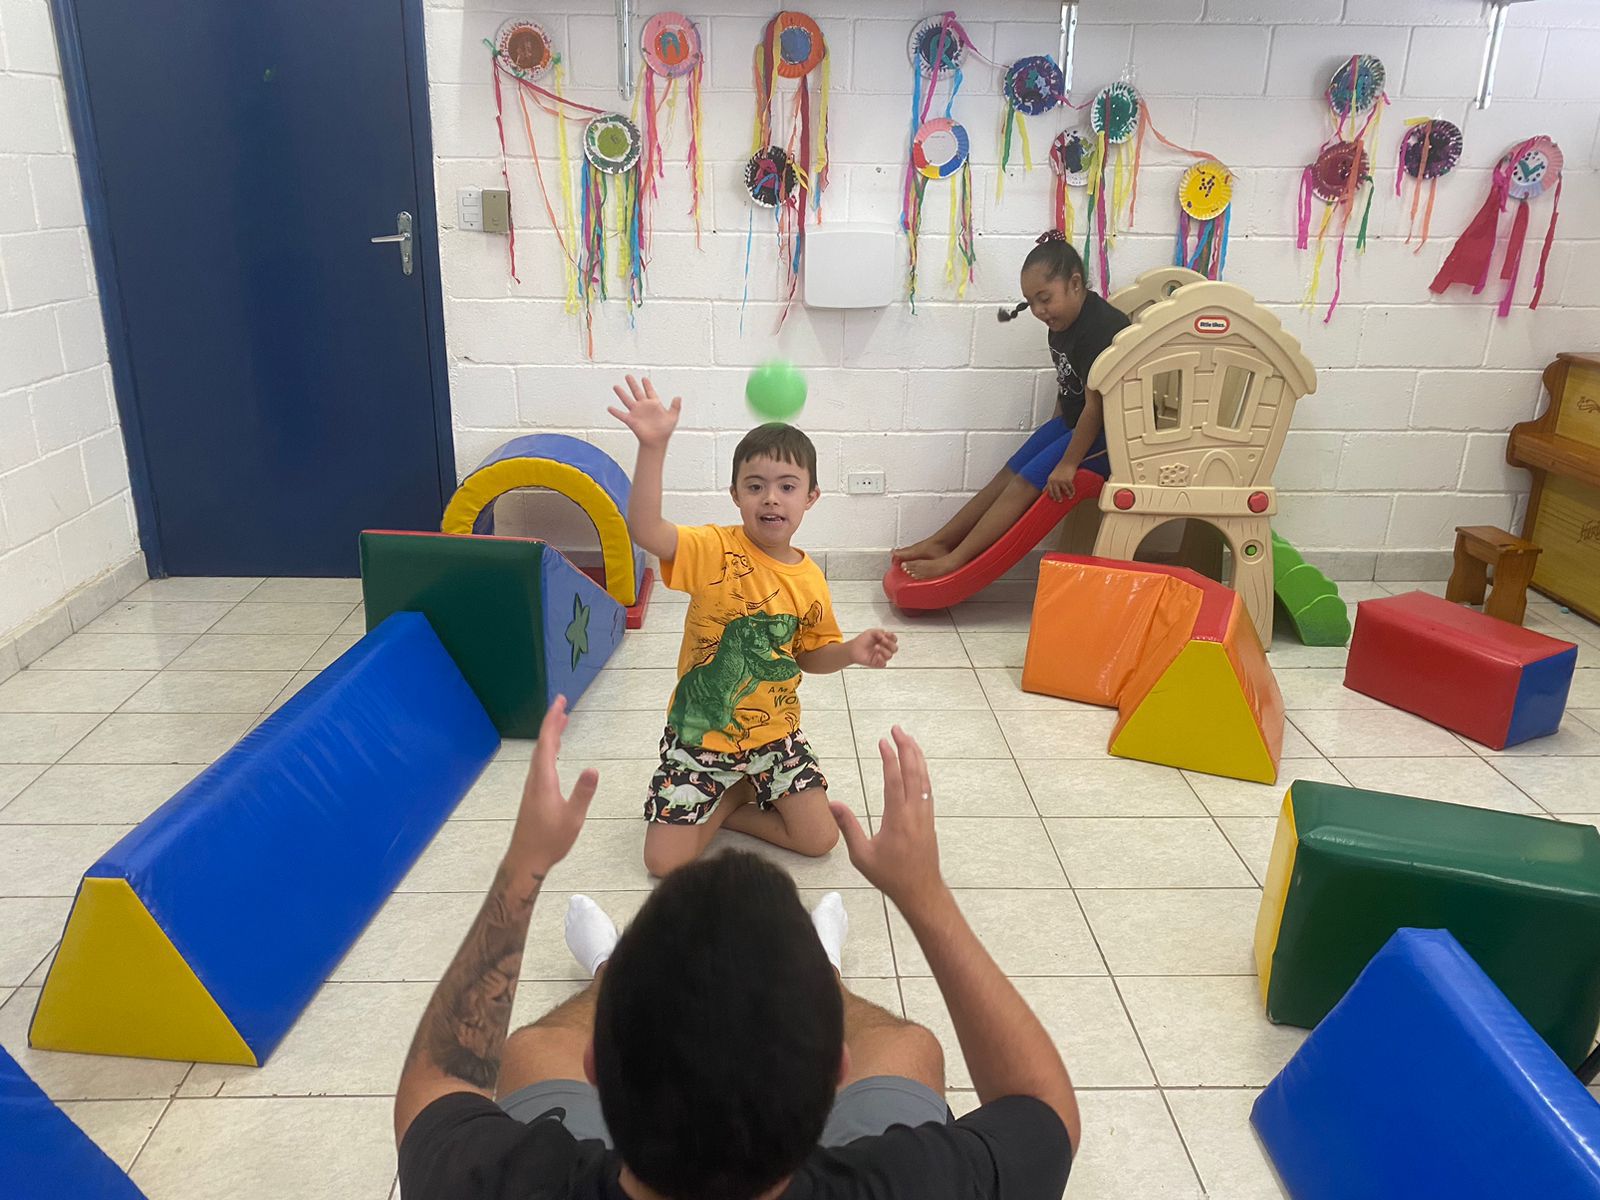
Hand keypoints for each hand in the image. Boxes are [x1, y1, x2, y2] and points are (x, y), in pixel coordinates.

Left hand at [508, 696, 598, 876]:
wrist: (527, 859)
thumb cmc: (550, 840)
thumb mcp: (572, 817)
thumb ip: (583, 793)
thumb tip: (593, 769)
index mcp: (544, 780)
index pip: (547, 743)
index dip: (553, 721)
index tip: (560, 702)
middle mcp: (535, 778)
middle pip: (543, 744)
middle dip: (552, 722)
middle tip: (562, 703)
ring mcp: (533, 785)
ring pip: (541, 753)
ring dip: (551, 735)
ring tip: (562, 721)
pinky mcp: (534, 793)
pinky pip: (541, 762)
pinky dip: (550, 749)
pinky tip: (556, 751)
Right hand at [607, 375, 680, 447]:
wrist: (656, 442)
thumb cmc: (664, 431)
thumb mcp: (673, 417)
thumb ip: (675, 407)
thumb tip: (678, 397)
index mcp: (654, 404)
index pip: (650, 391)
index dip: (647, 385)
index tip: (644, 378)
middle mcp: (644, 407)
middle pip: (636, 392)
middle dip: (632, 384)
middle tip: (628, 376)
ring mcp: (636, 413)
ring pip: (627, 400)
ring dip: (621, 393)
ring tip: (616, 387)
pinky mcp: (631, 420)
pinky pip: (621, 415)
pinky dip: (615, 412)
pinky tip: (609, 408)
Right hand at [831, 727, 943, 910]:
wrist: (921, 891)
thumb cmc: (890, 876)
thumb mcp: (861, 855)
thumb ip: (848, 827)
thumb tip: (833, 803)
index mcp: (898, 819)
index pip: (894, 780)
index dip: (889, 758)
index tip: (883, 741)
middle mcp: (914, 813)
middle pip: (914, 772)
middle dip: (907, 748)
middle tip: (897, 729)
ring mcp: (925, 815)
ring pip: (924, 779)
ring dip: (917, 757)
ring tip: (908, 739)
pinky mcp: (929, 820)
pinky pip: (927, 789)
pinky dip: (922, 772)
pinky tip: (918, 766)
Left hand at [849, 629, 898, 667]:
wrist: (854, 648)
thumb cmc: (862, 640)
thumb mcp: (871, 632)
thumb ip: (879, 632)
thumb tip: (885, 636)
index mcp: (884, 640)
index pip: (894, 639)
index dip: (892, 637)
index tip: (886, 634)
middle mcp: (884, 648)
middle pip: (895, 648)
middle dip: (890, 644)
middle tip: (882, 641)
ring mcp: (882, 656)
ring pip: (890, 655)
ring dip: (884, 650)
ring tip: (876, 647)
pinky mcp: (878, 663)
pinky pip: (884, 663)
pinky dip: (881, 659)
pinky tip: (877, 655)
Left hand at [1045, 462, 1078, 502]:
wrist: (1068, 462)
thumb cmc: (1060, 469)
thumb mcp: (1052, 476)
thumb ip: (1048, 484)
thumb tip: (1043, 491)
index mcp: (1050, 480)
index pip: (1049, 490)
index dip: (1051, 495)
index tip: (1053, 499)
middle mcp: (1055, 481)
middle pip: (1056, 492)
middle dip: (1058, 497)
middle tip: (1060, 501)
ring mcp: (1061, 480)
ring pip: (1065, 491)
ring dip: (1068, 495)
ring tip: (1070, 497)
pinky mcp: (1068, 480)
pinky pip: (1070, 488)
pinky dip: (1072, 491)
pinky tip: (1073, 493)